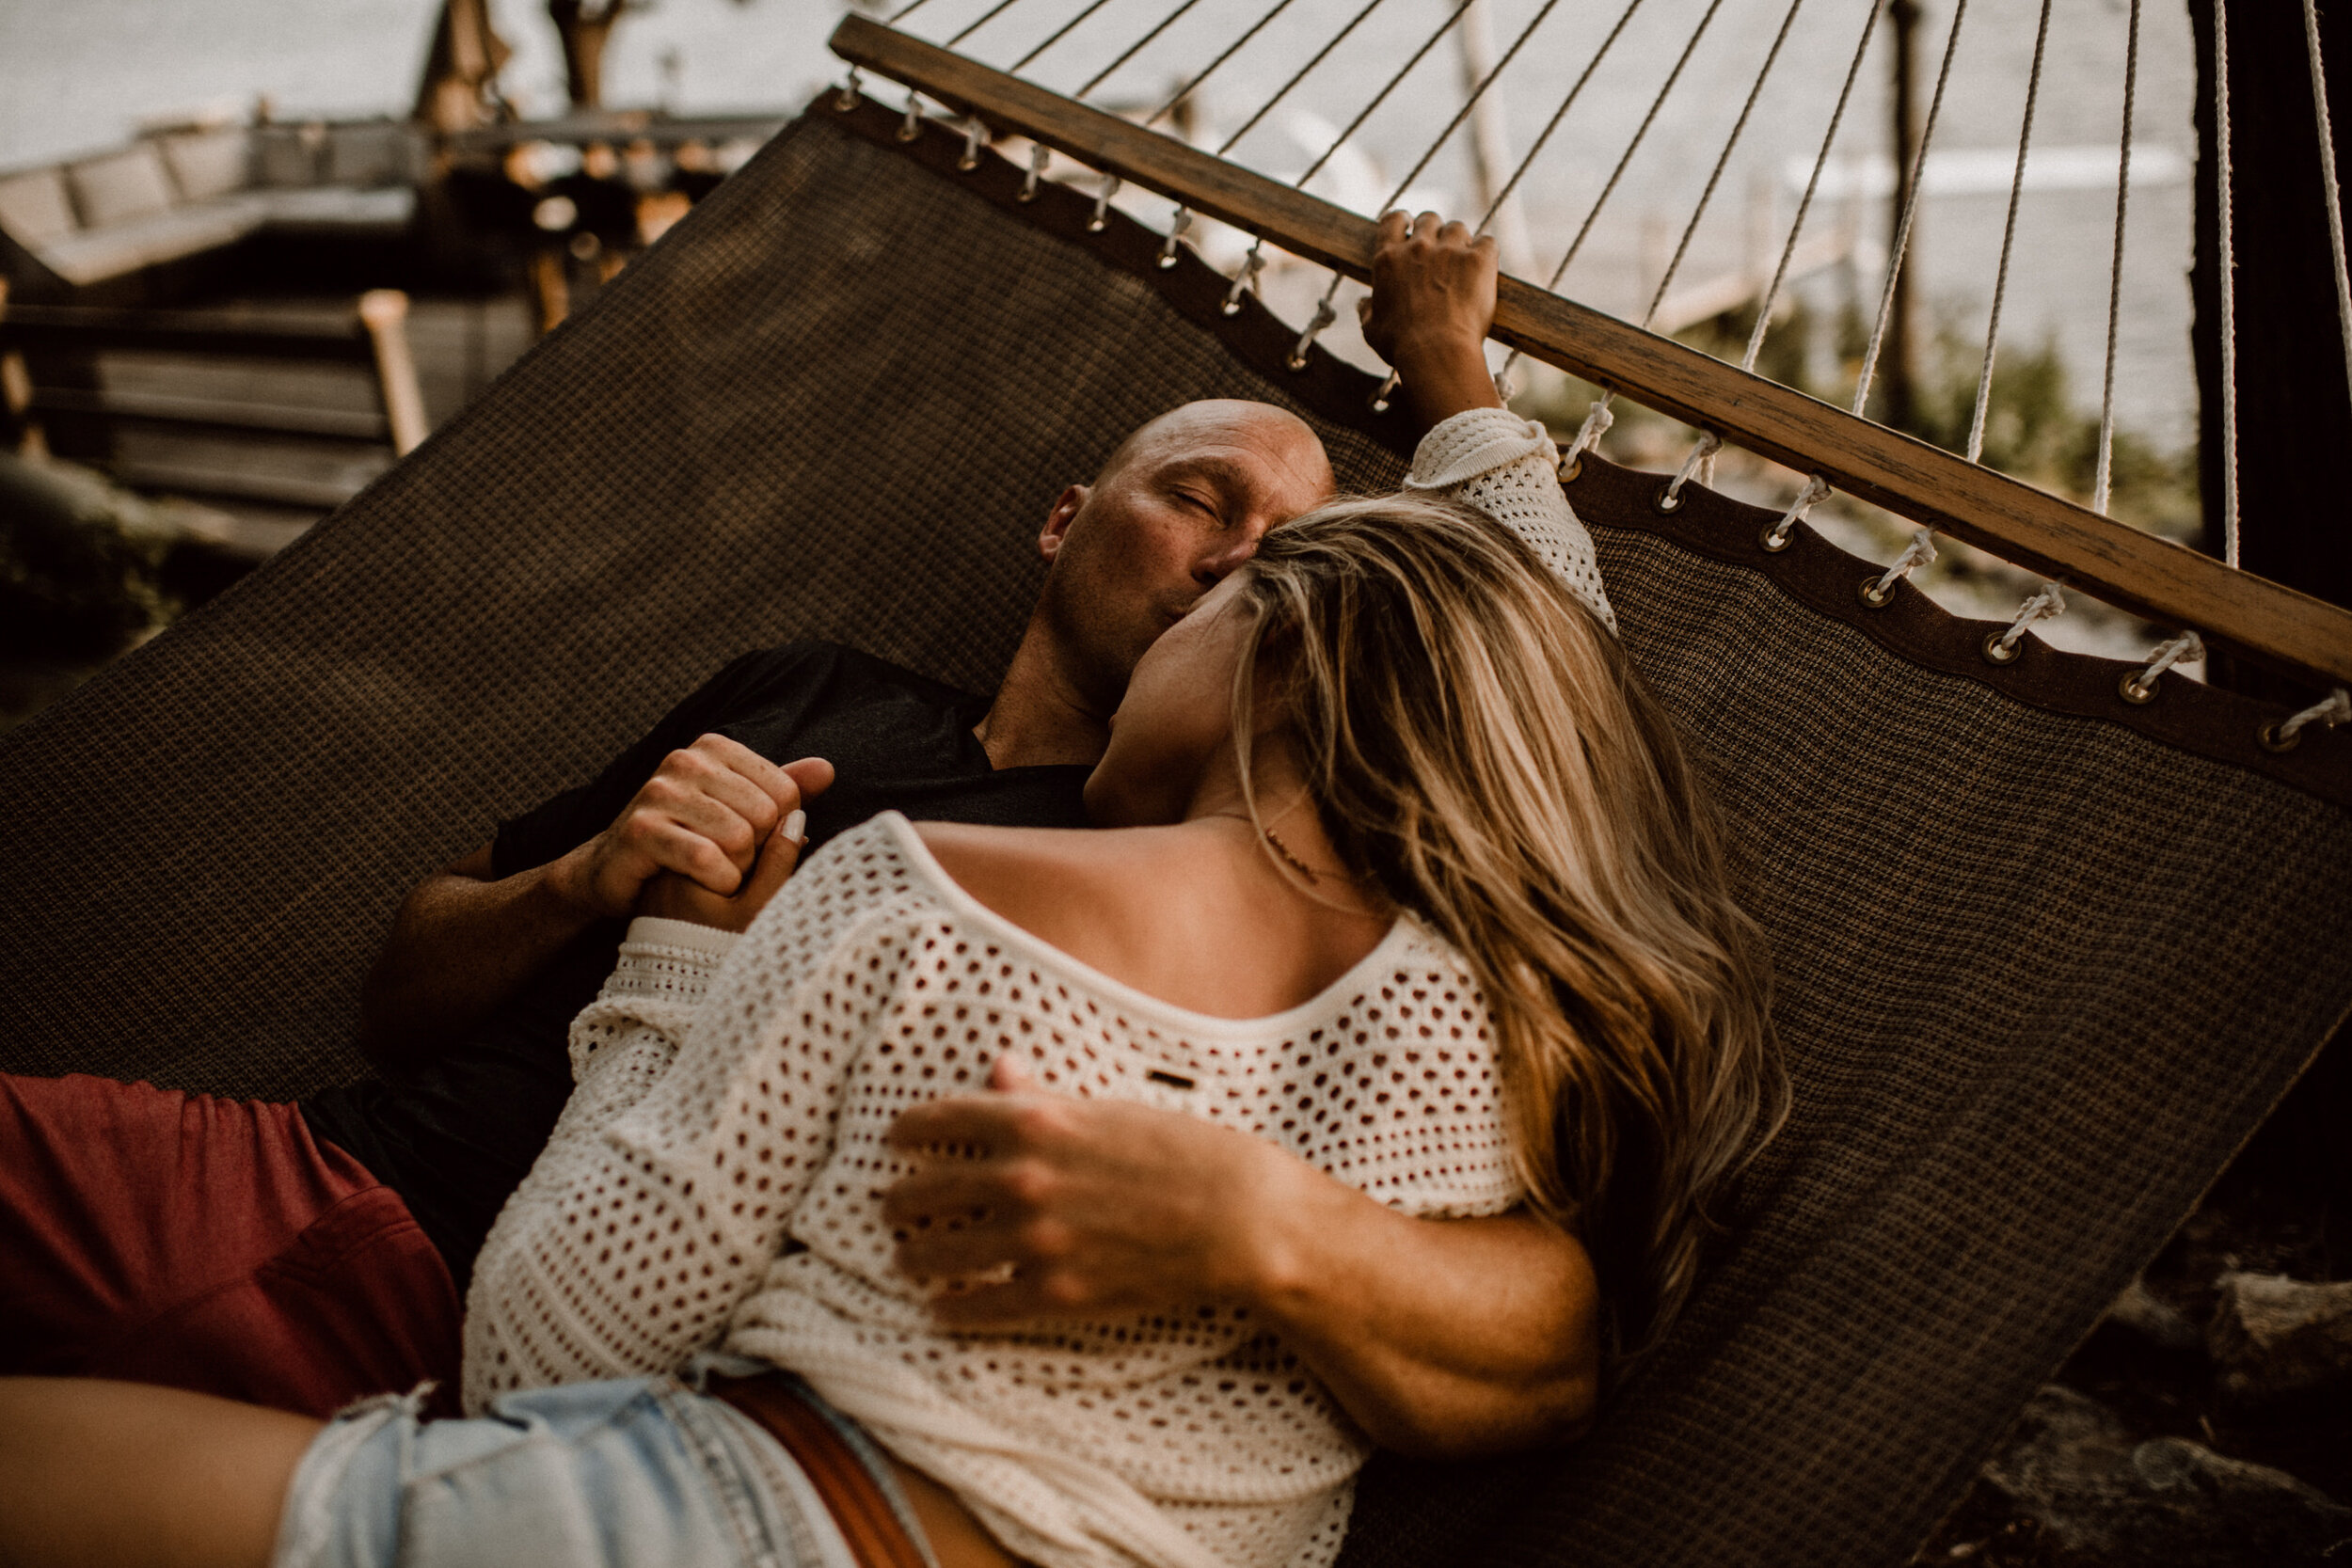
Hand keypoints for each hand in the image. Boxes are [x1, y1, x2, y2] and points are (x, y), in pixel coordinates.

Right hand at [552, 741, 834, 918]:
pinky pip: (706, 859)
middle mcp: (685, 761)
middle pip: (766, 815)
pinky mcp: (641, 831)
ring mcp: (659, 792)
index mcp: (713, 748)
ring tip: (719, 875)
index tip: (753, 842)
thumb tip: (827, 769)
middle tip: (734, 864)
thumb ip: (782, 789)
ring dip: (738, 870)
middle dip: (759, 852)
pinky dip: (717, 881)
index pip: (786, 792)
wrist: (614, 871)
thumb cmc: (687, 839)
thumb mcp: (738, 811)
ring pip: (739, 837)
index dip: (779, 829)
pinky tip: (705, 885)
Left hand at [881, 1055, 1307, 1324]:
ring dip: (915, 1257)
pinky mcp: (1055, 1290)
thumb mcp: (1108, 1109)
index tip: (896, 1140)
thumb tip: (998, 1069)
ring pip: (940, 1252)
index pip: (938, 1119)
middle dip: (899, 1201)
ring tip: (907, 1259)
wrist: (1238, 1218)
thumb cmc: (1182, 1152)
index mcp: (1035, 1121)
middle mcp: (1023, 1177)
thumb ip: (1042, 1095)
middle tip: (891, 1207)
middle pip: (925, 1190)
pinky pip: (980, 1306)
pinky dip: (953, 1310)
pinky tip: (941, 1310)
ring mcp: (1035, 1238)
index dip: (906, 1131)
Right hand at [1357, 211, 1505, 426]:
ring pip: (1457, 228)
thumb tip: (1363, 303)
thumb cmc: (1401, 345)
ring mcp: (1449, 251)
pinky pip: (1487, 242)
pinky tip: (1485, 268)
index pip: (1393, 220)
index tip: (1409, 225)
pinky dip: (1486, 252)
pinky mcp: (1478, 259)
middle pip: (1429, 219)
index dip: (1403, 220)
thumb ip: (1367, 311)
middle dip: (1434, 230)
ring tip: (1464, 262)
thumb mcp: (1372, 329)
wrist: (1436, 352)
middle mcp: (1417, 247)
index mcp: (1388, 260)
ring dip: (1460, 241)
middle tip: (1440, 249)